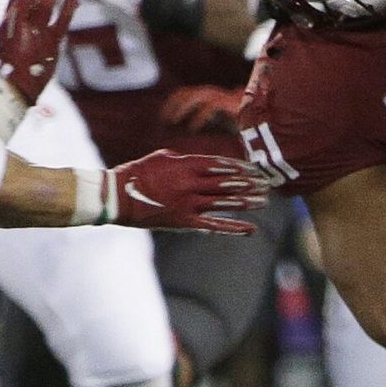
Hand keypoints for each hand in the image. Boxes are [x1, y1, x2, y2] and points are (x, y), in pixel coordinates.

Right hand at [0, 0, 76, 106]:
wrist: (14, 89)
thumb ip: (14, 22)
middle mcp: (19, 26)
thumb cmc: (12, 67)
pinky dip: (68, 12)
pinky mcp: (50, 46)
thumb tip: (20, 6)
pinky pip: (60, 25)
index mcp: (7, 23)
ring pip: (43, 5)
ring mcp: (35, 35)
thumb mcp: (7, 40)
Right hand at [104, 149, 268, 232]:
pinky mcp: (184, 221)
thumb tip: (204, 163)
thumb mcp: (162, 157)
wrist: (117, 197)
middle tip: (268, 184)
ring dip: (247, 202)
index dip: (240, 167)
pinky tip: (250, 229)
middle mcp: (190, 184)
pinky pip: (213, 225)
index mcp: (185, 165)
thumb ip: (185, 159)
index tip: (256, 169)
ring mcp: (188, 204)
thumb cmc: (138, 173)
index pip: (220, 165)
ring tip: (265, 201)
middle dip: (249, 184)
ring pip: (224, 203)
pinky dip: (233, 228)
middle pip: (227, 183)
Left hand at [158, 84, 243, 134]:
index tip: (163, 114)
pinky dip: (199, 116)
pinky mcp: (228, 101)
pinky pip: (209, 106)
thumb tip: (192, 129)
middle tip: (163, 117)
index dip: (172, 101)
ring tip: (172, 119)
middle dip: (173, 103)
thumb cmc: (243, 119)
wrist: (263, 115)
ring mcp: (221, 96)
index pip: (185, 93)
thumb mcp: (222, 120)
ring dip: (182, 106)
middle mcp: (214, 93)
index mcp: (210, 95)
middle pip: (186, 92)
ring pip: (196, 95)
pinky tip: (192, 128)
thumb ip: (210, 120)